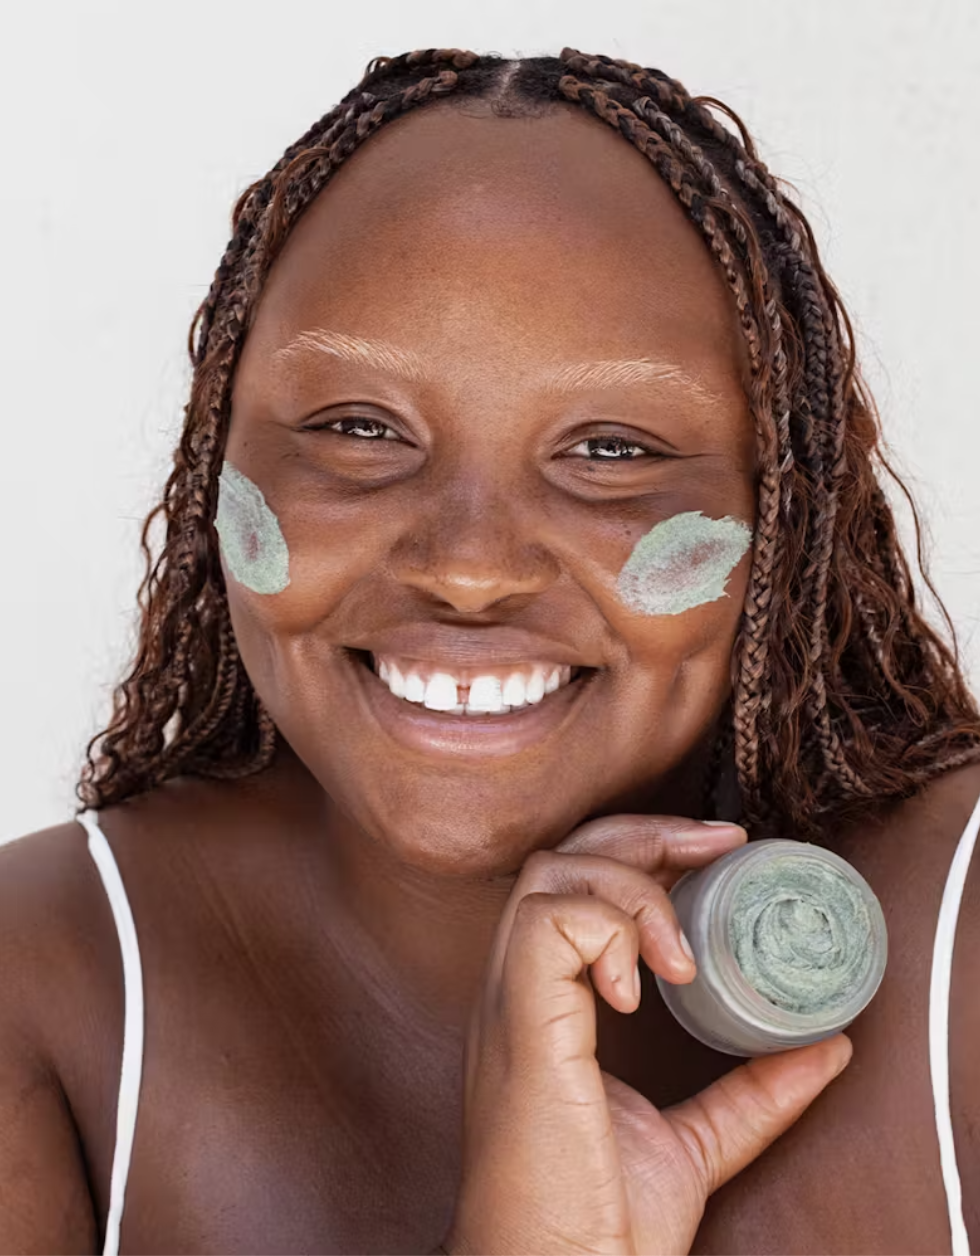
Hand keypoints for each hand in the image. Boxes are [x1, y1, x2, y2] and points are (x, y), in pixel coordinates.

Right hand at [441, 815, 852, 1255]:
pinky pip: (549, 925)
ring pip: (549, 875)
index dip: (645, 852)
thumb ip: (749, 1092)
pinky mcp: (519, 1027)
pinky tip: (645, 987)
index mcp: (541, 1006)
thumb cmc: (598, 1222)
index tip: (721, 855)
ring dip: (630, 885)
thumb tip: (824, 1048)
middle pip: (560, 857)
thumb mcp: (693, 1143)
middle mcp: (514, 991)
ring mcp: (508, 1005)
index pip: (575, 883)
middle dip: (644, 836)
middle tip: (720, 848)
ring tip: (682, 953)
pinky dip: (607, 931)